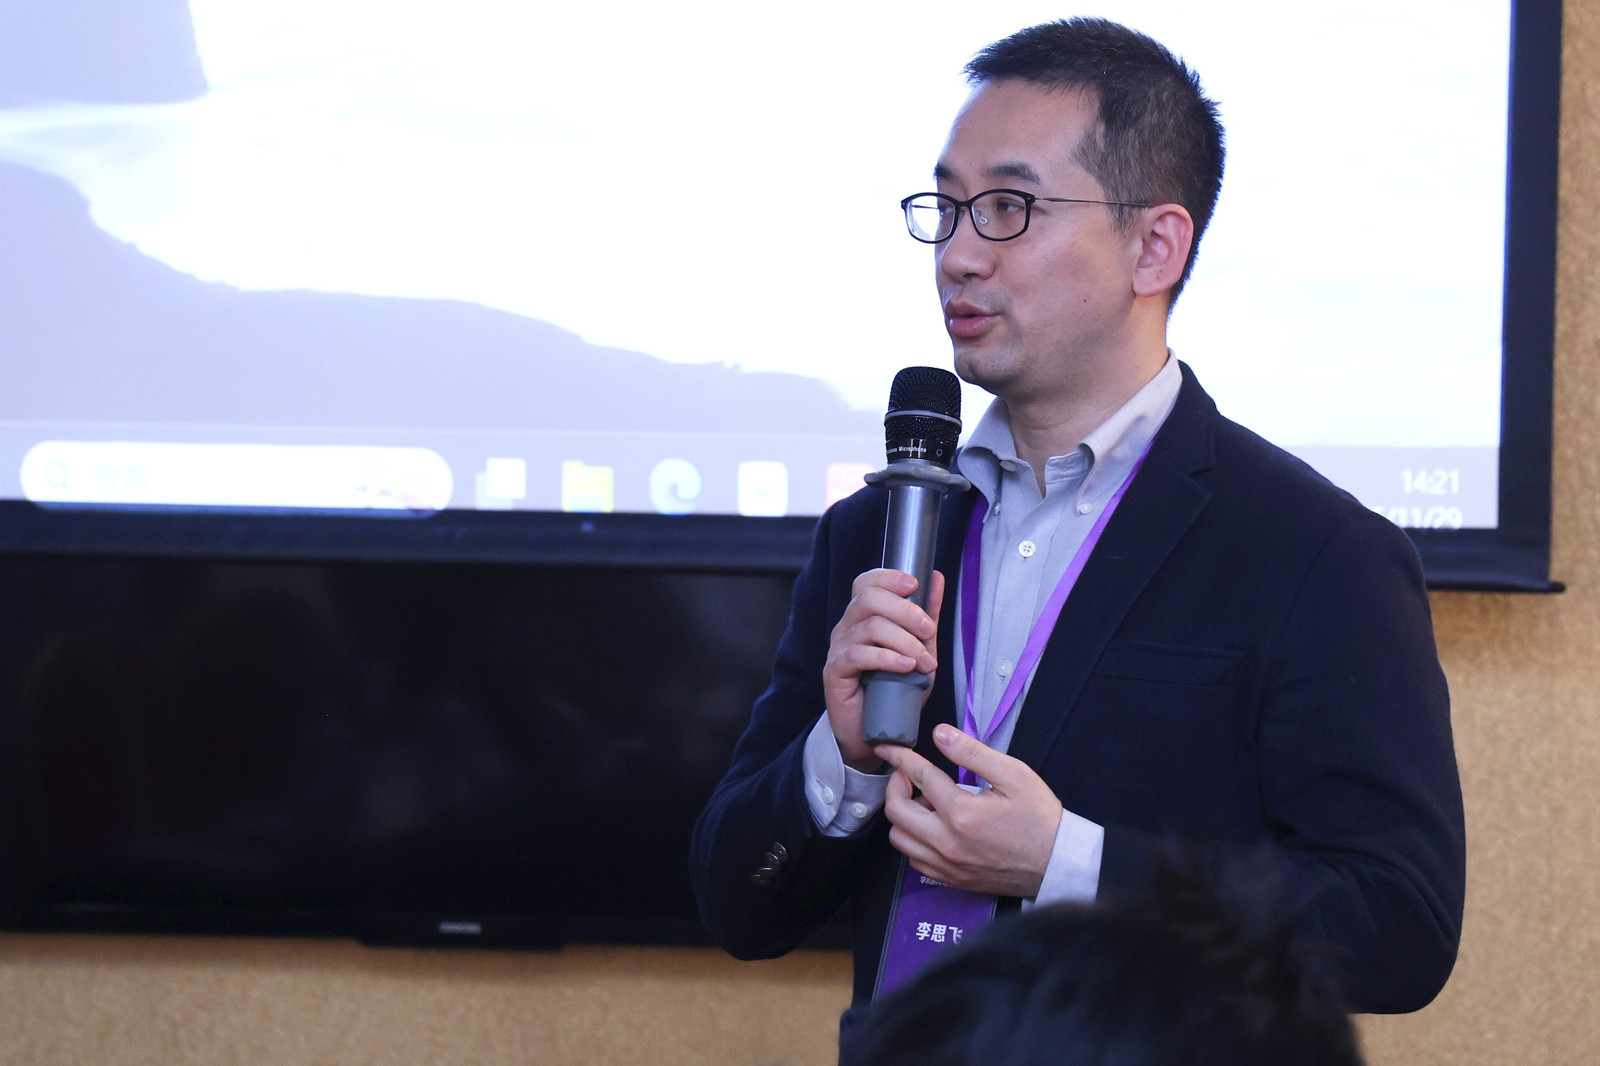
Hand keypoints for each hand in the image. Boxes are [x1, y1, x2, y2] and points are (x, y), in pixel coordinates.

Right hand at [822, 568, 944, 771]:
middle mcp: (846, 628)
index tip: (915, 585)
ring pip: (869, 627)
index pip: (866, 583)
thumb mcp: (919, 649)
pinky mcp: (835, 672)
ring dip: (905, 642)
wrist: (874, 734)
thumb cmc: (894, 691)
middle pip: (869, 599)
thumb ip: (926, 615)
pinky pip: (859, 655)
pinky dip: (888, 658)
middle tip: (929, 632)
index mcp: (862, 617)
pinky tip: (907, 667)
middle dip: (906, 611)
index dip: (888, 577)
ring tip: (926, 663)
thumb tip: (936, 577)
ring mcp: (838, 649)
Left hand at [876, 724, 1062, 897]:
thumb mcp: (1014, 774)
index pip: (919, 777)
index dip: (901, 757)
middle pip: (897, 811)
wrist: (1058, 862)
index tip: (890, 748)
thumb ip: (973, 752)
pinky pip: (914, 860)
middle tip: (906, 774)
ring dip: (902, 815)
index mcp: (962, 813)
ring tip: (923, 801)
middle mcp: (947, 843)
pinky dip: (913, 840)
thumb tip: (940, 734)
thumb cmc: (1040, 817)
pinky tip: (931, 826)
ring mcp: (947, 865)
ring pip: (900, 839)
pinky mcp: (951, 879)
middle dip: (895, 784)